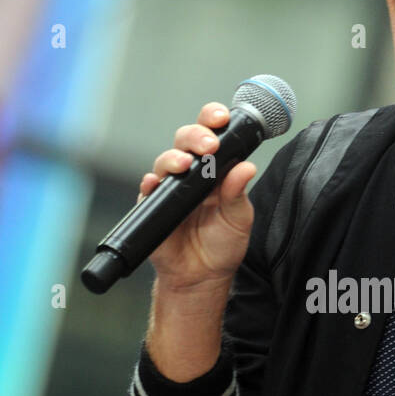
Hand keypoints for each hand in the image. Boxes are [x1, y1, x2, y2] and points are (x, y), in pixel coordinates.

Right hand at [138, 103, 257, 289]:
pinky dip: (150, 183)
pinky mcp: (153, 206)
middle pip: (186, 140)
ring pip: (165, 160)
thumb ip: (239, 193)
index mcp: (215, 169)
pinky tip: (154, 183)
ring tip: (184, 164)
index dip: (214, 120)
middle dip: (196, 135)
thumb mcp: (239, 219)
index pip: (212, 134)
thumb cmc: (223, 244)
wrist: (202, 277)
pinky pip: (148, 189)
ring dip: (173, 158)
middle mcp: (191, 173)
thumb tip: (246, 167)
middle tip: (209, 145)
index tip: (222, 118)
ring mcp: (170, 188)